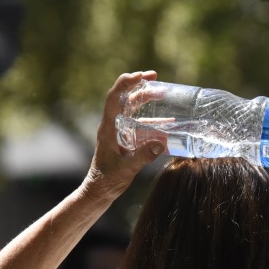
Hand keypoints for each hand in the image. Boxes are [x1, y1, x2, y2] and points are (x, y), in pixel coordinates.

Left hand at [82, 71, 165, 201]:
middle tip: (155, 77)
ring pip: (133, 110)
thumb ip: (142, 156)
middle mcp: (113, 126)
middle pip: (125, 99)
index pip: (114, 98)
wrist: (99, 192)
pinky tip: (168, 121)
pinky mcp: (126, 141)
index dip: (126, 83)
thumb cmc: (107, 180)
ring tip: (164, 93)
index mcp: (108, 128)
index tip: (141, 76)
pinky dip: (153, 121)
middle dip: (140, 86)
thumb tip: (161, 143)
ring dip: (147, 100)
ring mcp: (119, 132)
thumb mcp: (126, 169)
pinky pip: (140, 125)